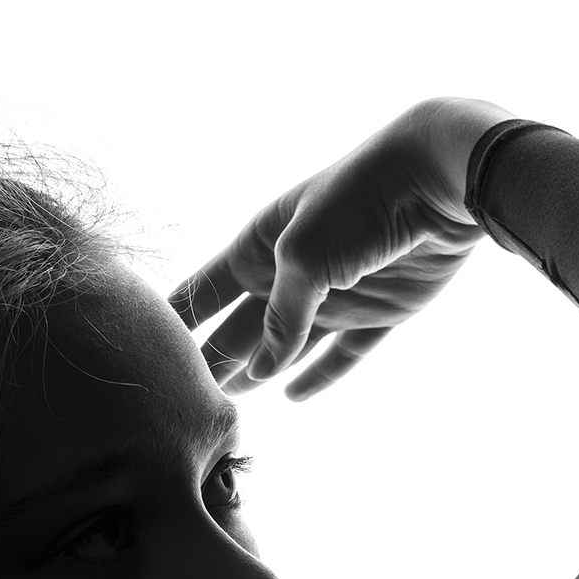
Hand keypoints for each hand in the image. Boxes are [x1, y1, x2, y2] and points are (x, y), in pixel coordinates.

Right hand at [170, 97, 513, 400]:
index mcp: (261, 245)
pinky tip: (295, 395)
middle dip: (213, 356)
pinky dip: (321, 373)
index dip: (177, 316)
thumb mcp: (303, 258)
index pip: (206, 288)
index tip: (143, 345)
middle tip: (183, 396)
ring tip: (229, 400)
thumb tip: (261, 371)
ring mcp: (338, 292)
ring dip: (261, 370)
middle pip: (242, 324)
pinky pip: (345, 352)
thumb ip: (280, 318)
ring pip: (289, 344)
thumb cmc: (358, 203)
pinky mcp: (383, 309)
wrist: (436, 178)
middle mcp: (293, 270)